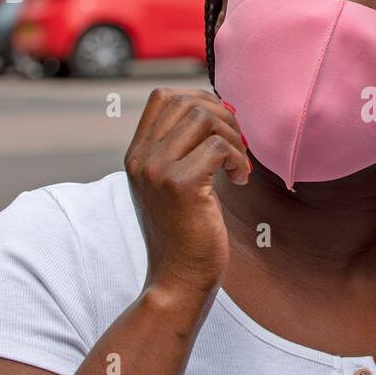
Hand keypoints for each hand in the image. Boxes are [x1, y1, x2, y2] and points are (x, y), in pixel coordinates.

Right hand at [124, 88, 251, 310]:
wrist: (178, 278)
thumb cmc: (187, 232)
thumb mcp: (175, 182)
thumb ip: (183, 148)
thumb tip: (217, 109)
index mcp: (137, 154)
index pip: (163, 96)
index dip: (201, 101)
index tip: (223, 128)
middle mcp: (141, 158)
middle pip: (187, 102)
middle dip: (224, 118)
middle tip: (237, 148)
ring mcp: (157, 170)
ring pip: (204, 118)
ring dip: (233, 138)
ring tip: (238, 166)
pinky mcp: (180, 185)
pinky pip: (219, 147)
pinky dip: (238, 159)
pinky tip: (239, 180)